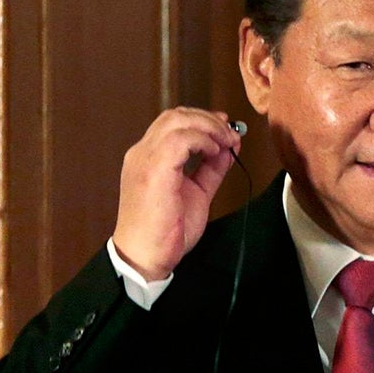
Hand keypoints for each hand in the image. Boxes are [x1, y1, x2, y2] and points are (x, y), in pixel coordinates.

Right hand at [111, 108, 242, 280]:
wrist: (145, 257)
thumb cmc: (166, 231)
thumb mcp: (197, 193)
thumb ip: (209, 170)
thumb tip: (226, 151)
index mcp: (148, 158)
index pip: (173, 123)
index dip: (203, 120)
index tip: (227, 127)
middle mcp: (142, 154)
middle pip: (175, 115)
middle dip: (209, 119)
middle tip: (231, 133)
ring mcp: (145, 160)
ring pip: (176, 120)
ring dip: (209, 127)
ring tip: (227, 142)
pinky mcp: (153, 171)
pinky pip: (180, 140)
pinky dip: (203, 140)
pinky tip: (215, 153)